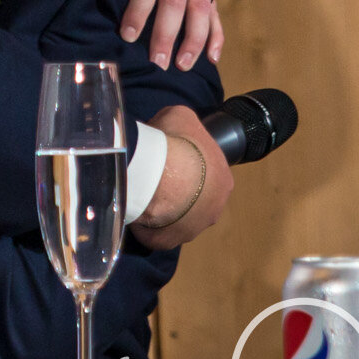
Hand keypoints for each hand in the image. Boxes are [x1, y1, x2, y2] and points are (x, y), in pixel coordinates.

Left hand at [53, 0, 223, 70]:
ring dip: (195, 38)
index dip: (138, 11)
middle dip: (167, 33)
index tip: (127, 36)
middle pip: (176, 0)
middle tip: (156, 62)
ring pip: (201, 6)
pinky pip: (213, 8)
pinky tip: (212, 58)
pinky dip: (215, 33)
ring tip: (182, 66)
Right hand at [131, 106, 233, 249]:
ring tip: (142, 193)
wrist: (160, 174)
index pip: (206, 175)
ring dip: (162, 210)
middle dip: (177, 192)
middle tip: (155, 177)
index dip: (187, 166)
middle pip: (193, 200)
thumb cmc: (177, 143)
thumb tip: (170, 127)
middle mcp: (214, 208)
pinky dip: (145, 225)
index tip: (169, 159)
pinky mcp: (169, 241)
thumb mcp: (183, 117)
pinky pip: (155, 233)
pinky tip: (134, 209)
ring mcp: (193, 228)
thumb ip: (182, 124)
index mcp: (223, 180)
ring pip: (175, 219)